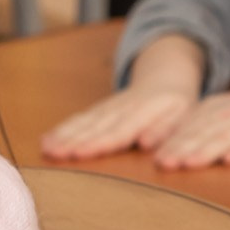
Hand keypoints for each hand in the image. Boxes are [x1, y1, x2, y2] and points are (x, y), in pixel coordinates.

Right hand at [42, 85, 197, 160]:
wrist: (165, 76)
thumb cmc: (178, 103)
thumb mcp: (183, 114)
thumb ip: (165, 128)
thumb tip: (146, 143)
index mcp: (144, 111)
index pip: (119, 130)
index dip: (98, 142)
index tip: (78, 152)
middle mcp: (121, 108)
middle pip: (94, 126)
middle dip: (71, 140)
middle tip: (52, 153)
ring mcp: (108, 108)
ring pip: (83, 121)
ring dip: (63, 134)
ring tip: (45, 148)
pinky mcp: (100, 110)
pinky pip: (80, 118)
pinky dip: (62, 128)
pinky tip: (47, 139)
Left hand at [148, 81, 229, 168]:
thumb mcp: (220, 112)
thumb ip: (196, 126)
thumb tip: (165, 144)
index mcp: (212, 111)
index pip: (187, 128)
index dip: (170, 143)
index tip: (154, 158)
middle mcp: (228, 116)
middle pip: (202, 134)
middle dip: (182, 149)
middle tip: (164, 164)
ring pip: (225, 138)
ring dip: (207, 151)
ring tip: (191, 163)